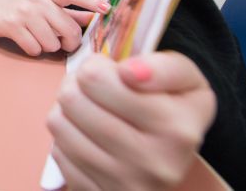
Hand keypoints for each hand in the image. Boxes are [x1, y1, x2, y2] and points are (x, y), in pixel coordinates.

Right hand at [0, 0, 106, 55]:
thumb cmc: (17, 8)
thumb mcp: (41, 5)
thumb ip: (67, 13)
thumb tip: (93, 18)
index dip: (90, 0)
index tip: (107, 8)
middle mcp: (37, 1)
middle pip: (68, 29)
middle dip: (69, 42)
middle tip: (63, 43)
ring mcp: (24, 13)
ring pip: (52, 43)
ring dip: (47, 47)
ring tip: (37, 39)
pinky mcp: (12, 26)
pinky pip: (34, 49)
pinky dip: (33, 51)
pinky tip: (26, 42)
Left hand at [46, 52, 216, 190]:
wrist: (170, 163)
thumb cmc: (175, 112)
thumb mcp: (188, 81)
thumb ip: (166, 67)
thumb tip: (129, 71)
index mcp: (176, 128)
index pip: (97, 79)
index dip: (97, 65)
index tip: (113, 72)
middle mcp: (150, 162)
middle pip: (71, 98)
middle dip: (77, 83)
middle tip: (93, 85)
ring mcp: (120, 183)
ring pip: (58, 122)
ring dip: (68, 108)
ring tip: (89, 105)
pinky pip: (57, 151)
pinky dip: (66, 136)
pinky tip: (87, 133)